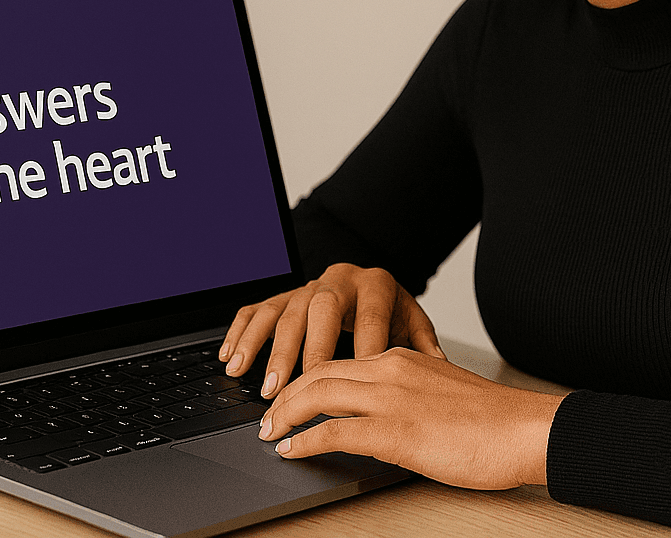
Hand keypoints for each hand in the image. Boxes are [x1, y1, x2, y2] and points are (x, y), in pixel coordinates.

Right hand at [218, 263, 443, 396]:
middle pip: (320, 311)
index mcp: (375, 285)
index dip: (363, 352)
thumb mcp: (412, 321)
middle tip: (298, 387)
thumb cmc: (390, 311)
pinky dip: (242, 333)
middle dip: (307, 351)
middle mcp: (338, 281)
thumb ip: (423, 343)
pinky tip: (232, 359)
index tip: (359, 389)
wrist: (370, 282)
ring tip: (262, 385)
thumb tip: (438, 367)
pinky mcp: (284, 295)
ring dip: (269, 350)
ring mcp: (307, 287)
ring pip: (284, 312)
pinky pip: (257, 309)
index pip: (369, 319)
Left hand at [256, 347, 565, 488]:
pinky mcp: (394, 430)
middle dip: (285, 393)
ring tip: (269, 431)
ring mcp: (390, 397)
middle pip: (318, 372)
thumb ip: (410, 394)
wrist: (525, 429)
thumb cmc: (494, 420)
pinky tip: (291, 450)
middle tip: (267, 414)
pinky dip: (304, 440)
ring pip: (318, 394)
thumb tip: (387, 416)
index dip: (307, 378)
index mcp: (402, 356)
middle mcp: (390, 368)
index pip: (338, 360)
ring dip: (284, 414)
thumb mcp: (442, 391)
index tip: (291, 394)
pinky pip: (333, 431)